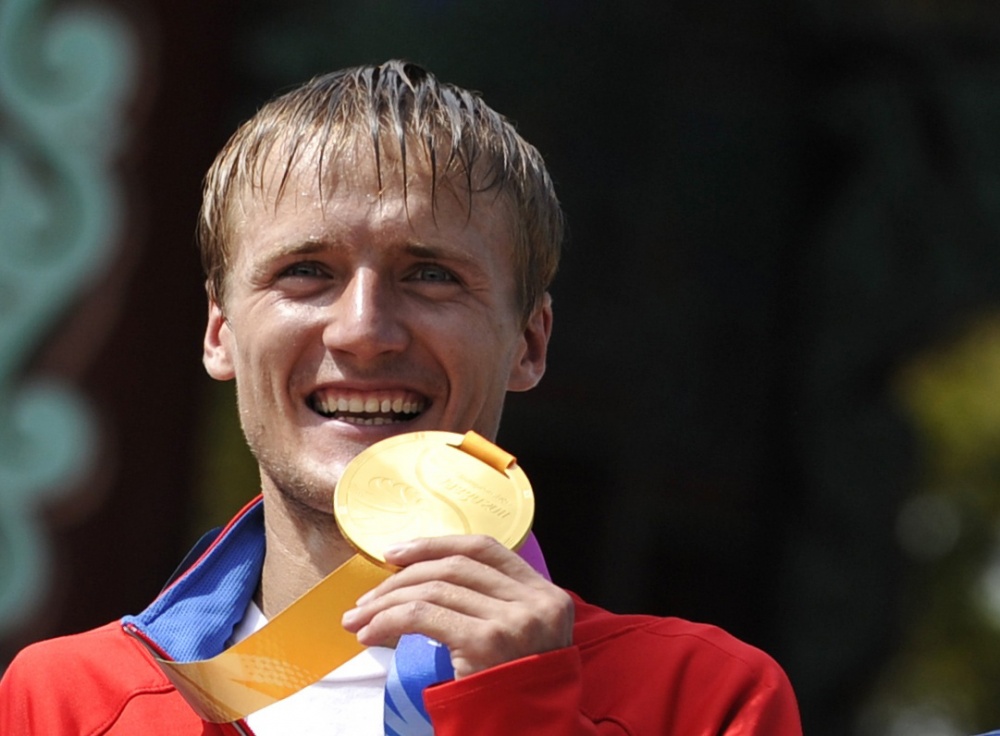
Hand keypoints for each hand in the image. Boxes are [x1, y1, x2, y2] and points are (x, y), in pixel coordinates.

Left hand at [341, 535, 574, 678]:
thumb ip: (491, 606)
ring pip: (433, 590)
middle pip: (454, 568)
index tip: (397, 553)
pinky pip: (423, 617)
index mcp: (545, 594)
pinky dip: (388, 620)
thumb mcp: (521, 638)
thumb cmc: (515, 694)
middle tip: (367, 599)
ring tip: (359, 619)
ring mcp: (512, 621)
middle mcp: (533, 602)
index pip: (485, 549)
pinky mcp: (486, 642)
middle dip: (401, 578)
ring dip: (387, 603)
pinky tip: (370, 633)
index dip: (436, 545)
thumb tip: (415, 583)